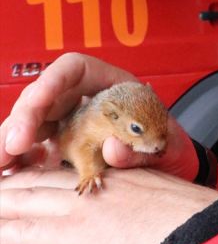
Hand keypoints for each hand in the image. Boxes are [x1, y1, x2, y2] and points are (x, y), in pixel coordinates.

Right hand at [0, 54, 198, 181]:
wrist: (175, 169)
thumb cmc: (171, 146)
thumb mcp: (168, 144)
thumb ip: (142, 146)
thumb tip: (113, 148)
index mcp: (108, 83)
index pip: (71, 69)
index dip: (50, 81)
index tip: (37, 102)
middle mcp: (82, 98)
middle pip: (41, 98)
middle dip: (22, 118)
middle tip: (11, 146)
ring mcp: (67, 122)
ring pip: (30, 125)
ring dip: (11, 142)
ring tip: (1, 166)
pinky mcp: (61, 148)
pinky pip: (33, 150)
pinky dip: (18, 162)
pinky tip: (9, 174)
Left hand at [0, 166, 217, 243]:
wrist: (198, 232)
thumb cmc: (191, 223)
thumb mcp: (163, 200)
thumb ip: (138, 203)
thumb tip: (131, 221)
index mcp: (120, 174)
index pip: (69, 171)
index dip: (42, 173)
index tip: (26, 174)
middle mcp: (98, 183)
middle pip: (41, 180)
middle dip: (13, 183)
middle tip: (0, 181)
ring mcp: (83, 206)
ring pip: (27, 199)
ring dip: (3, 202)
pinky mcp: (74, 233)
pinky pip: (28, 230)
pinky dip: (7, 230)